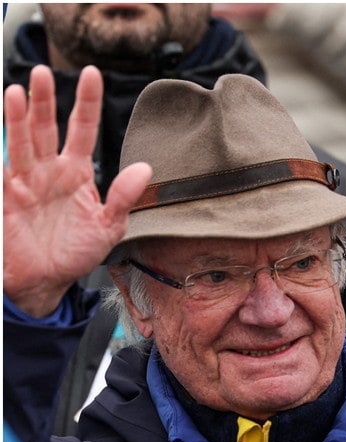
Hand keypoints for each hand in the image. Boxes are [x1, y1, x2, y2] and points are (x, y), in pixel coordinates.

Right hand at [3, 65, 151, 316]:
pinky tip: (5, 126)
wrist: (48, 281)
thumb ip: (124, 197)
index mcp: (77, 172)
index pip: (82, 129)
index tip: (92, 74)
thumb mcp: (109, 227)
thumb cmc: (77, 253)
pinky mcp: (6, 195)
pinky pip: (2, 167)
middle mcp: (48, 170)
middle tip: (45, 71)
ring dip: (19, 117)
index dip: (87, 102)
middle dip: (45, 99)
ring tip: (20, 91)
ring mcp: (24, 180)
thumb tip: (146, 168)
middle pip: (45, 126)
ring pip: (21, 141)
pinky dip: (1, 149)